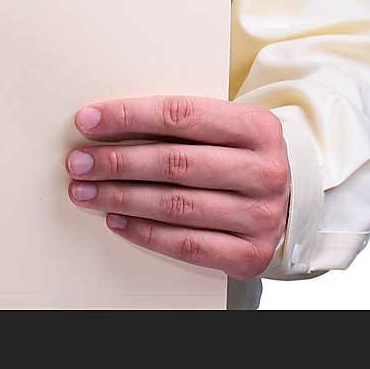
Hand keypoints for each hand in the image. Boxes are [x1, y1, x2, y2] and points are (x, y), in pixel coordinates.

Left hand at [66, 96, 289, 279]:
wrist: (292, 202)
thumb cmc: (239, 156)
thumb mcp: (224, 127)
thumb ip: (177, 123)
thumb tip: (104, 123)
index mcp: (255, 127)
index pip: (180, 115)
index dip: (129, 116)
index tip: (87, 120)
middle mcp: (263, 171)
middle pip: (174, 162)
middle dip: (116, 161)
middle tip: (77, 162)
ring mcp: (260, 215)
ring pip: (175, 205)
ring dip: (120, 198)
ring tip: (85, 192)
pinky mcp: (250, 253)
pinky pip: (187, 244)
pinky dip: (145, 232)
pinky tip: (115, 221)